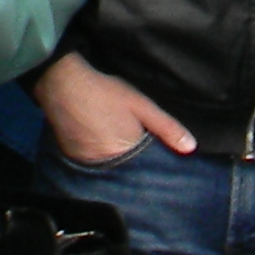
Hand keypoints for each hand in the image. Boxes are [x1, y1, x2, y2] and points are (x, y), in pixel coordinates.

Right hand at [38, 47, 195, 163]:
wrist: (63, 83)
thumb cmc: (105, 93)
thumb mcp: (141, 105)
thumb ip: (166, 127)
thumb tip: (191, 148)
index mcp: (123, 156)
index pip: (144, 169)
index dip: (151, 164)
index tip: (155, 158)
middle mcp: (103, 167)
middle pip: (125, 171)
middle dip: (133, 164)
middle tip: (137, 150)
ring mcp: (85, 164)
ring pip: (108, 168)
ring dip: (115, 161)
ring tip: (120, 147)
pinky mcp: (71, 158)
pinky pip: (91, 164)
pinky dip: (99, 156)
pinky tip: (102, 142)